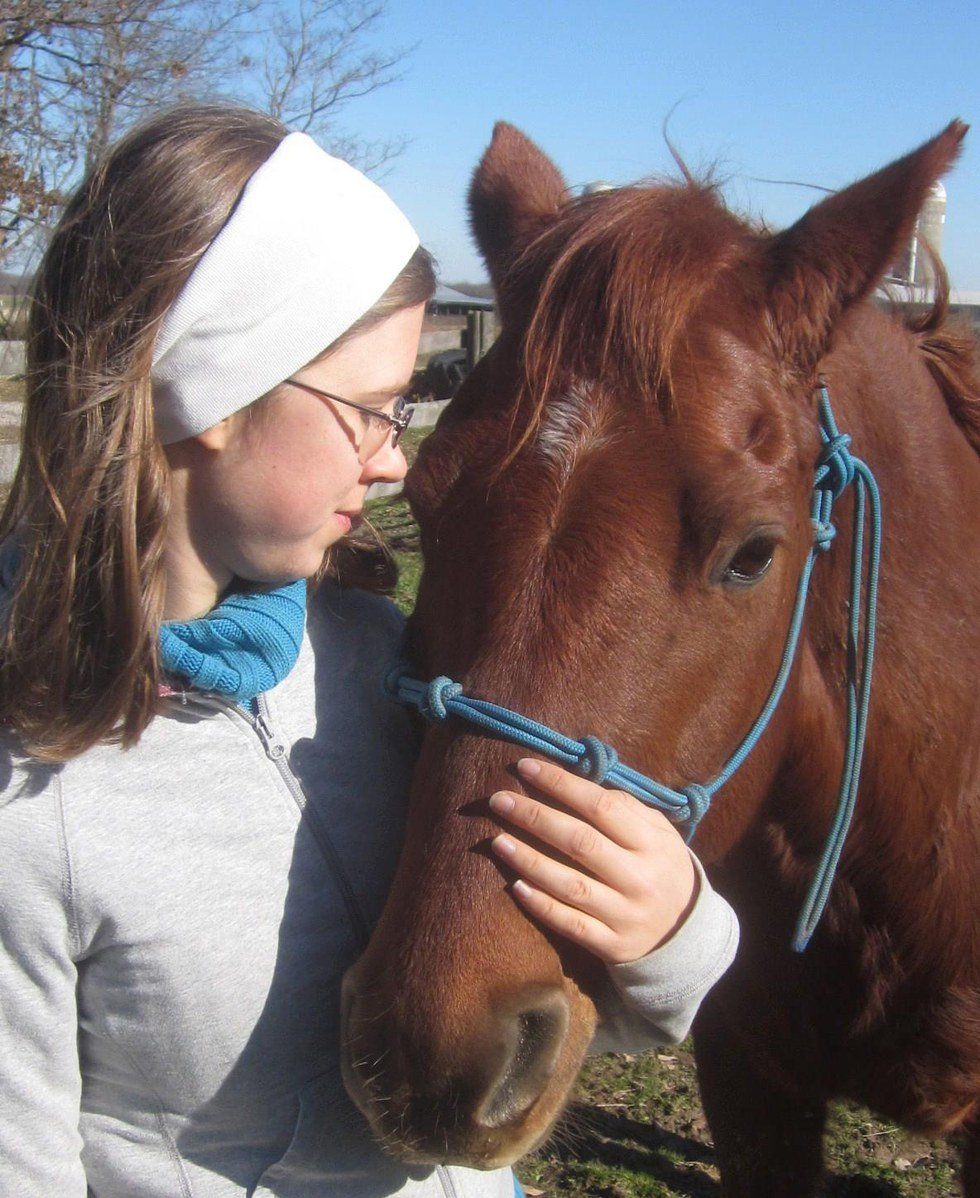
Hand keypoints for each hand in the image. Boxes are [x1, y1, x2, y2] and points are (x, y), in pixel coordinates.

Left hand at [488, 758, 697, 964]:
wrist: (687, 935)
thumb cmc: (661, 868)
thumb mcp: (660, 834)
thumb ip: (627, 808)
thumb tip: (580, 784)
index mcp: (652, 843)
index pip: (601, 806)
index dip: (561, 784)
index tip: (526, 767)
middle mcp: (639, 878)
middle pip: (580, 842)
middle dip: (536, 817)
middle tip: (499, 800)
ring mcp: (625, 914)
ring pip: (571, 885)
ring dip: (530, 861)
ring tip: (497, 841)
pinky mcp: (612, 945)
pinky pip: (571, 924)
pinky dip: (542, 906)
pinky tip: (516, 886)